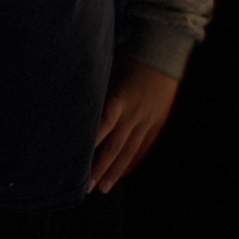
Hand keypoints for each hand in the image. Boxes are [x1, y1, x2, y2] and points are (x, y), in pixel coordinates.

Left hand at [88, 56, 179, 193]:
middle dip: (99, 168)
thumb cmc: (130, 56)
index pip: (101, 128)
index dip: (89, 147)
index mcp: (118, 100)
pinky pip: (144, 146)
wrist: (164, 50)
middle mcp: (133, 114)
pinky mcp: (157, 121)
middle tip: (86, 187)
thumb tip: (75, 103)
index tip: (76, 163)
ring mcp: (147, 120)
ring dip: (116, 171)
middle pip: (114, 147)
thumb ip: (96, 90)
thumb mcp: (109, 69)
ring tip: (104, 188)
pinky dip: (133, 161)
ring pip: (129, 151)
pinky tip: (124, 172)